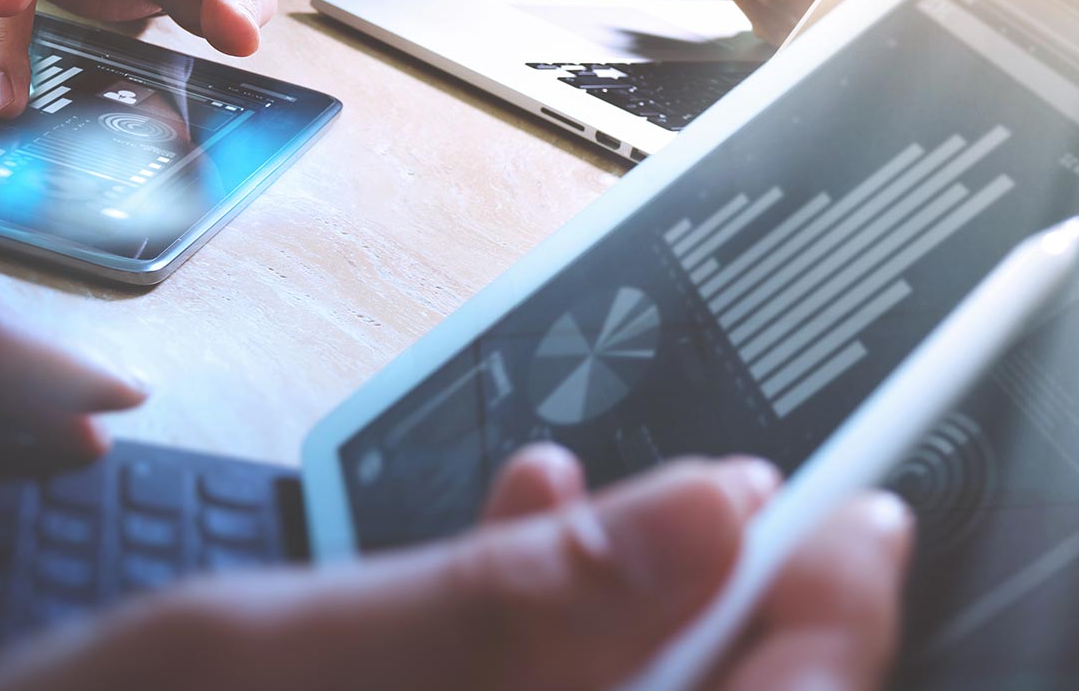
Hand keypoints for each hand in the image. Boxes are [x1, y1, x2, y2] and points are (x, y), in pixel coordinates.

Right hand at [0, 448, 910, 690]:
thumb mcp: (279, 650)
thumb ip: (500, 599)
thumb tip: (710, 508)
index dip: (824, 623)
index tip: (854, 511)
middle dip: (731, 601)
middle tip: (768, 489)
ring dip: (629, 598)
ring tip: (614, 484)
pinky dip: (534, 622)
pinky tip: (512, 521)